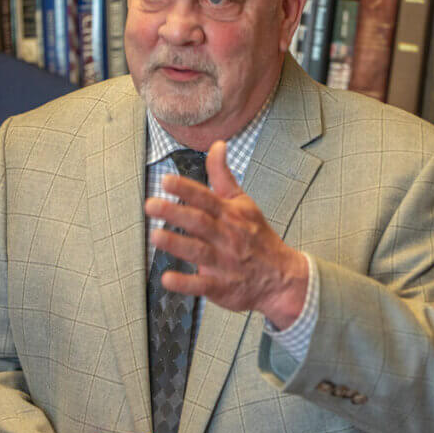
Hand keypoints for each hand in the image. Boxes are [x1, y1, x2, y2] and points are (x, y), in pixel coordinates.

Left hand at [144, 140, 308, 327]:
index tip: (166, 180)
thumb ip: (223, 176)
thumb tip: (216, 145)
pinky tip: (167, 278)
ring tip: (155, 236)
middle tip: (151, 204)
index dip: (186, 188)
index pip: (206, 198)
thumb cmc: (257, 237)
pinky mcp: (222, 287)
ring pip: (198, 251)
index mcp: (230, 214)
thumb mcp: (243, 203)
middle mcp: (227, 236)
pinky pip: (202, 285)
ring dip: (177, 244)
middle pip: (199, 222)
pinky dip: (185, 283)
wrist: (282, 277)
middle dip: (175, 212)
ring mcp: (224, 262)